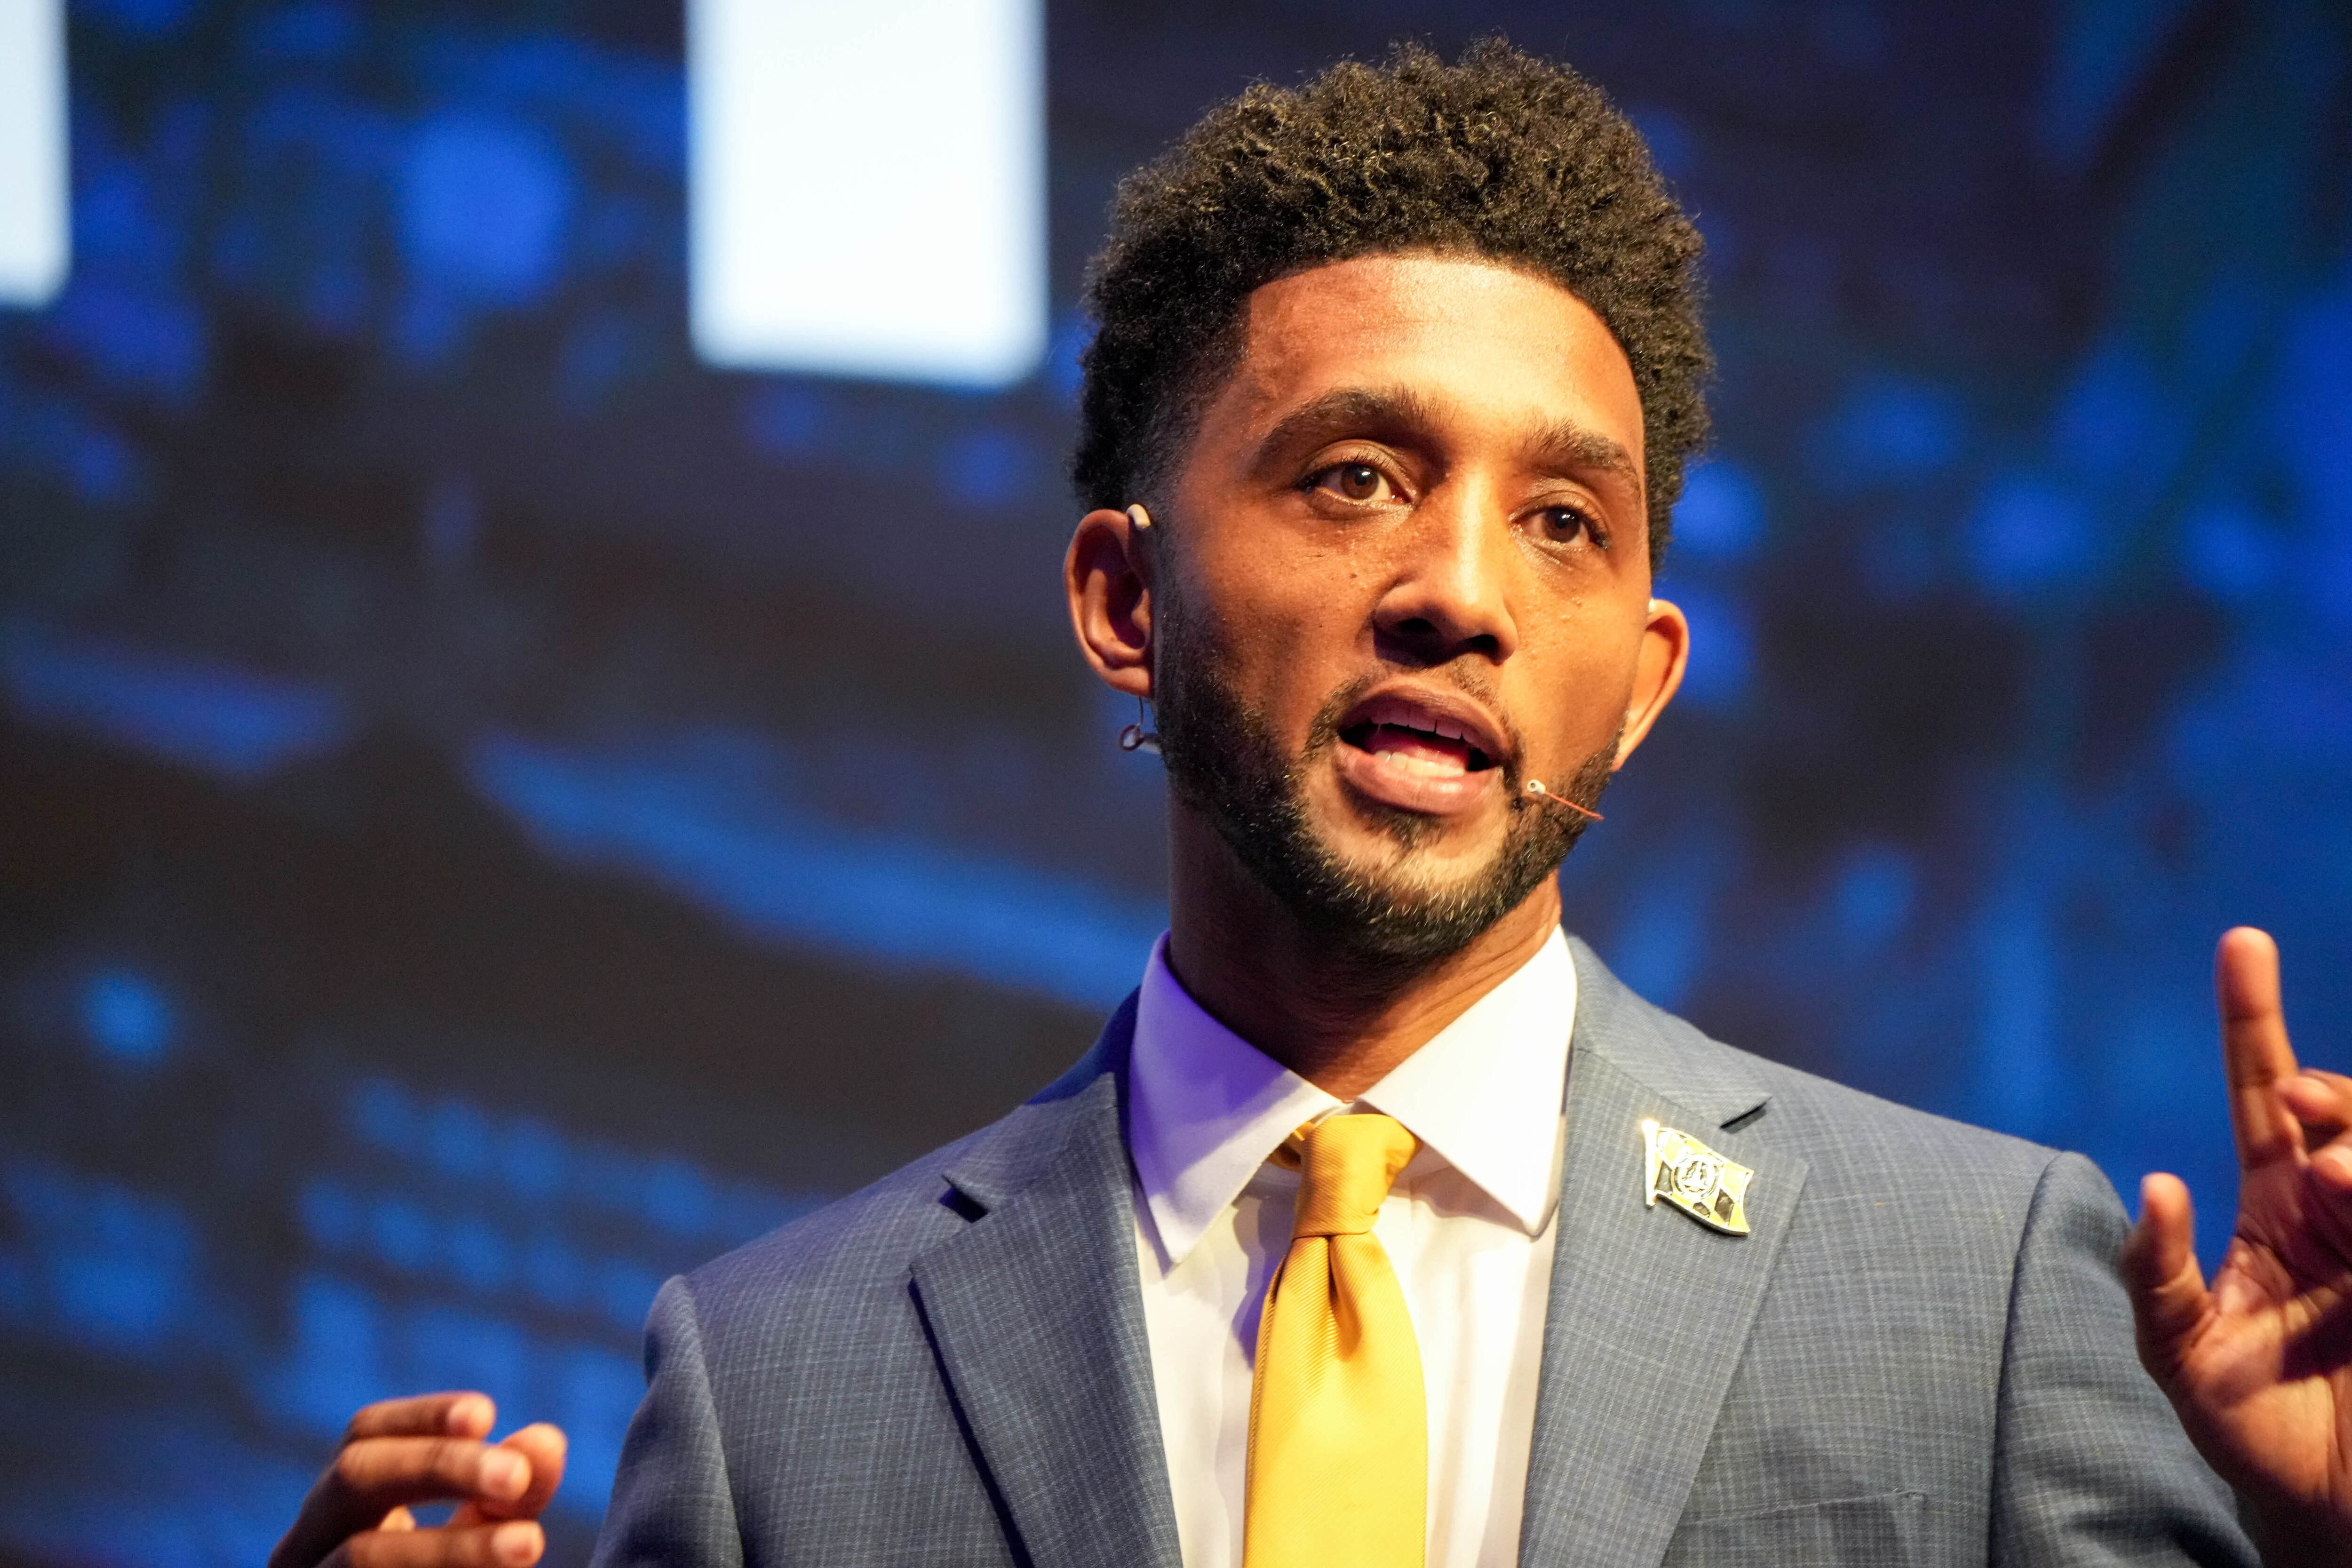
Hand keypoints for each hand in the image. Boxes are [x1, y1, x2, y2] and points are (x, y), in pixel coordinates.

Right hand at [269, 1392, 567, 1567]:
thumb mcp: (474, 1542)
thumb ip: (509, 1496)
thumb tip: (548, 1441)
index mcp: (338, 1513)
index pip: (363, 1437)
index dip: (421, 1417)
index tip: (487, 1413)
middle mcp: (304, 1552)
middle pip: (354, 1478)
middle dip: (439, 1469)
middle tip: (517, 1480)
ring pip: (360, 1556)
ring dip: (452, 1547)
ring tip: (531, 1544)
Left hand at [2123, 928, 2351, 1567]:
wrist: (2320, 1497)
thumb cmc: (2243, 1415)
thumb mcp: (2177, 1349)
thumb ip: (2157, 1273)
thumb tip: (2156, 1185)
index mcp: (2278, 1200)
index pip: (2265, 1086)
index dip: (2252, 1013)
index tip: (2242, 941)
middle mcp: (2340, 1204)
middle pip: (2344, 1108)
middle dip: (2332, 1096)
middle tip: (2308, 1126)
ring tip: (2343, 1180)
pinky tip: (2351, 1187)